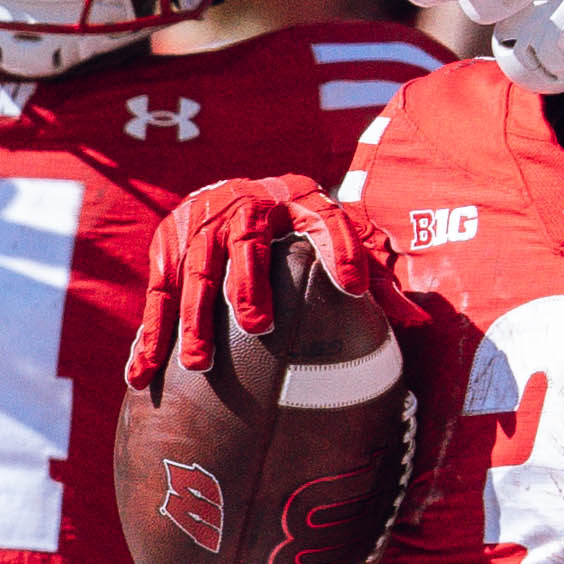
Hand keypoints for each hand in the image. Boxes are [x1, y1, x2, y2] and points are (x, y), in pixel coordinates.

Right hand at [129, 174, 400, 396]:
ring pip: (195, 273)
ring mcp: (200, 227)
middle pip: (245, 244)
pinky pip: (157, 295)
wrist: (233, 189)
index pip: (326, 220)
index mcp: (298, 201)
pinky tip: (144, 374)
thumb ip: (373, 276)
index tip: (352, 286)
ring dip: (193, 319)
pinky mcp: (166, 249)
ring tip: (198, 364)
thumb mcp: (337, 235)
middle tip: (256, 325)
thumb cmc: (297, 225)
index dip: (341, 249)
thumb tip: (419, 323)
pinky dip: (151, 335)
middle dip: (248, 284)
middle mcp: (246, 208)